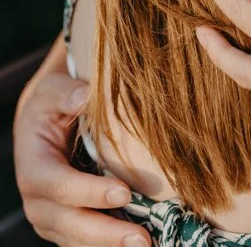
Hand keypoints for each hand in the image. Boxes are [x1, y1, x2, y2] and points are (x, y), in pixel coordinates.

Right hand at [14, 71, 149, 246]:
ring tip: (146, 244)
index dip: (88, 192)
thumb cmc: (53, 103)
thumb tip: (84, 96)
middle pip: (68, 223)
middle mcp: (38, 200)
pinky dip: (109, 244)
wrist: (46, 121)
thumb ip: (66, 93)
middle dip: (104, 233)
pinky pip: (86, 241)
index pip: (58, 185)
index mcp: (33, 166)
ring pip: (78, 240)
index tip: (123, 192)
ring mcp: (51, 217)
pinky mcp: (67, 225)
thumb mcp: (53, 89)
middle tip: (141, 238)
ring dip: (111, 245)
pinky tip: (138, 242)